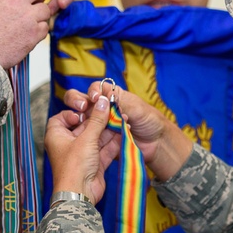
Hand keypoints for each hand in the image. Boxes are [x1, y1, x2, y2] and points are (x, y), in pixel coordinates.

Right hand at [0, 0, 51, 68]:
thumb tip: (3, 1)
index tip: (12, 6)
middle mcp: (17, 1)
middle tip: (32, 6)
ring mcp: (28, 17)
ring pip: (45, 10)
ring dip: (38, 17)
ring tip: (28, 25)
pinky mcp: (34, 34)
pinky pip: (45, 28)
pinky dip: (39, 32)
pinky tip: (28, 36)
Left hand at [45, 95, 120, 205]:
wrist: (80, 195)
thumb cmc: (74, 166)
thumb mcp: (86, 139)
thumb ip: (97, 120)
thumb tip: (103, 101)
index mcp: (57, 136)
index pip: (61, 118)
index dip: (73, 112)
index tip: (85, 109)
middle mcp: (68, 144)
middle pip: (84, 126)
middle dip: (99, 118)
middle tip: (113, 109)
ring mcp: (82, 154)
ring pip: (97, 137)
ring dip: (110, 128)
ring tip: (123, 117)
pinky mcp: (95, 163)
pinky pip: (105, 148)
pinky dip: (114, 141)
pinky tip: (125, 131)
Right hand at [63, 82, 193, 182]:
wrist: (156, 144)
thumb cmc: (149, 121)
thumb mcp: (136, 107)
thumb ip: (119, 100)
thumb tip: (102, 93)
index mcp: (111, 97)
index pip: (94, 89)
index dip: (91, 92)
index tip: (94, 98)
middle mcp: (101, 110)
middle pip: (80, 101)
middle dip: (76, 102)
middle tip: (82, 109)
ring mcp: (98, 125)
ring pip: (80, 120)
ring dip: (80, 121)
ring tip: (83, 125)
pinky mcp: (98, 140)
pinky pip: (88, 137)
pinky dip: (87, 136)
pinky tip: (90, 138)